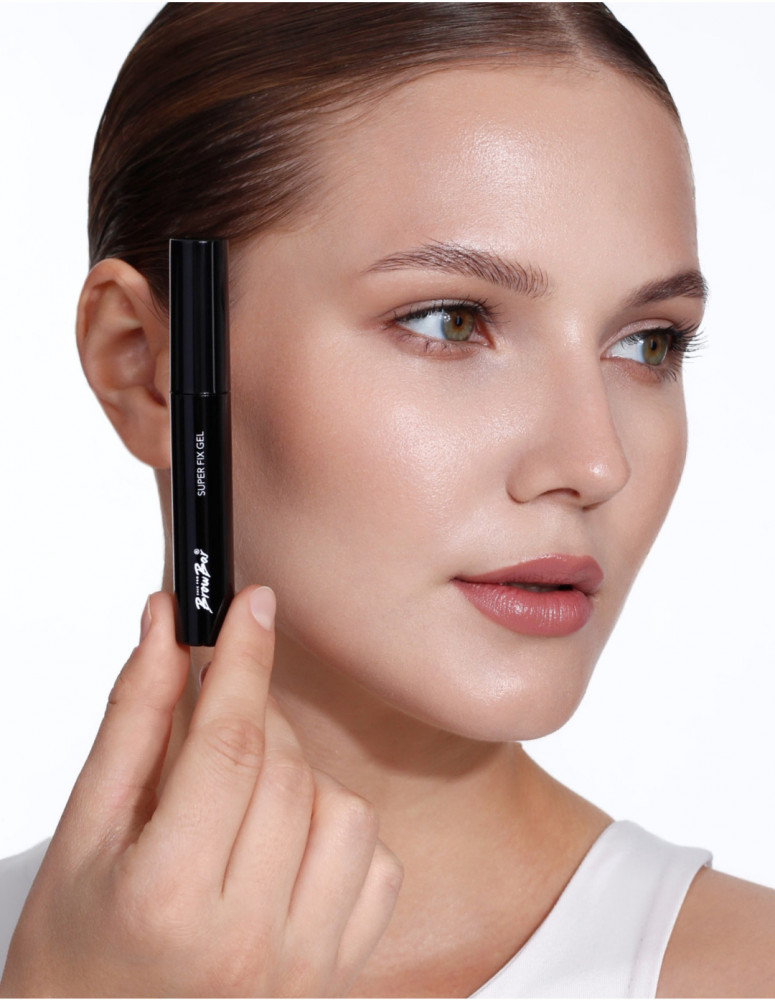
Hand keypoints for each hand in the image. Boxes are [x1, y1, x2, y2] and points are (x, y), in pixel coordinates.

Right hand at [0, 587, 402, 996]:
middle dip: (256, 717)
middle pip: (285, 768)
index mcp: (167, 899)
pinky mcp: (340, 974)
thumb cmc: (74, 956)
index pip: (228, 743)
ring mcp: (303, 965)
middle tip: (219, 713)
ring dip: (298, 779)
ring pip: (342, 808)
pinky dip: (338, 833)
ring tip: (241, 801)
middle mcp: (248, 939)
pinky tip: (286, 846)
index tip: (252, 604)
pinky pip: (376, 864)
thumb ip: (132, 721)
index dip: (244, 658)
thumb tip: (166, 626)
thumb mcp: (84, 834)